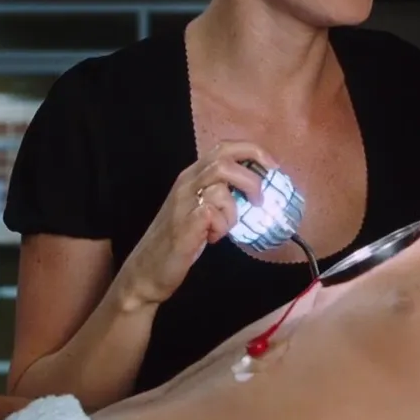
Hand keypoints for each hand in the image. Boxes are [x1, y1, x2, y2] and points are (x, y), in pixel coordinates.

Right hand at [119, 141, 276, 306]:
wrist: (146, 271)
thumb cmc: (178, 241)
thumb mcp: (200, 210)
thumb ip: (221, 195)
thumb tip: (255, 192)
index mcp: (192, 176)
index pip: (224, 148)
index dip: (253, 152)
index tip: (273, 168)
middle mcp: (186, 183)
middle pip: (224, 158)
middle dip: (252, 175)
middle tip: (260, 199)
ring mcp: (184, 202)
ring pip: (221, 186)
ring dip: (233, 209)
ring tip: (226, 227)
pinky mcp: (185, 224)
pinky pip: (214, 212)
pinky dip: (223, 226)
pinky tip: (213, 238)